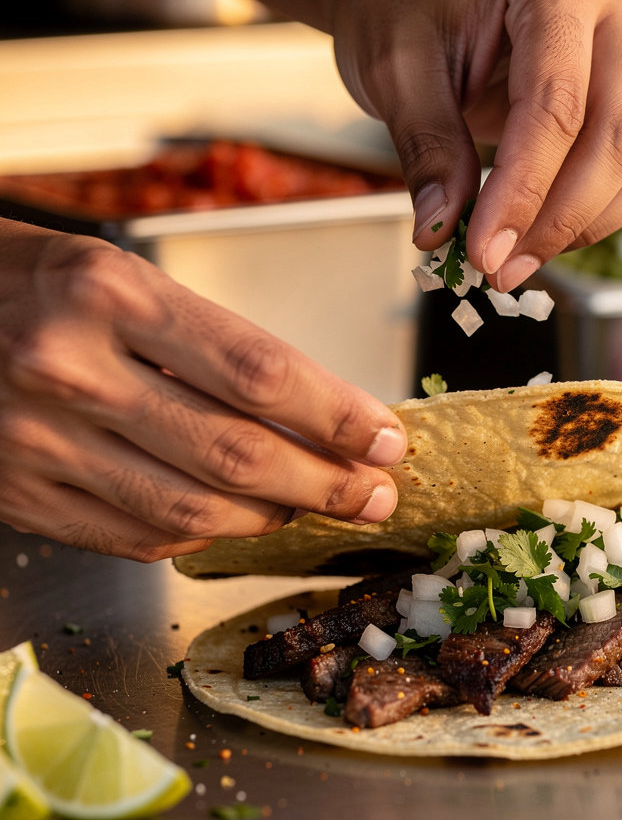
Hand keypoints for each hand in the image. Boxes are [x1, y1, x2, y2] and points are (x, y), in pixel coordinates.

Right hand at [0, 221, 405, 560]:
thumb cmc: (39, 286)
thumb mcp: (127, 281)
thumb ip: (216, 347)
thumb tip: (319, 414)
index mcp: (111, 294)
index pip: (260, 373)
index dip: (339, 417)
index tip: (387, 440)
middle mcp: (70, 369)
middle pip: (236, 454)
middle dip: (327, 483)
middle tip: (376, 493)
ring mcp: (36, 441)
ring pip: (193, 511)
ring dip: (275, 518)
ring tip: (316, 507)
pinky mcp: (18, 496)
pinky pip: (138, 538)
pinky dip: (205, 538)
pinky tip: (239, 522)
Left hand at [326, 0, 621, 290]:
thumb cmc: (406, 11)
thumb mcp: (395, 73)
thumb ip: (427, 150)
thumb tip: (443, 230)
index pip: (556, 106)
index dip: (523, 193)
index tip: (484, 252)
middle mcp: (614, 7)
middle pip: (619, 136)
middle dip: (560, 219)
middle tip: (500, 268)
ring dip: (586, 225)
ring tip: (518, 256)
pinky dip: (604, 214)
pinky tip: (549, 230)